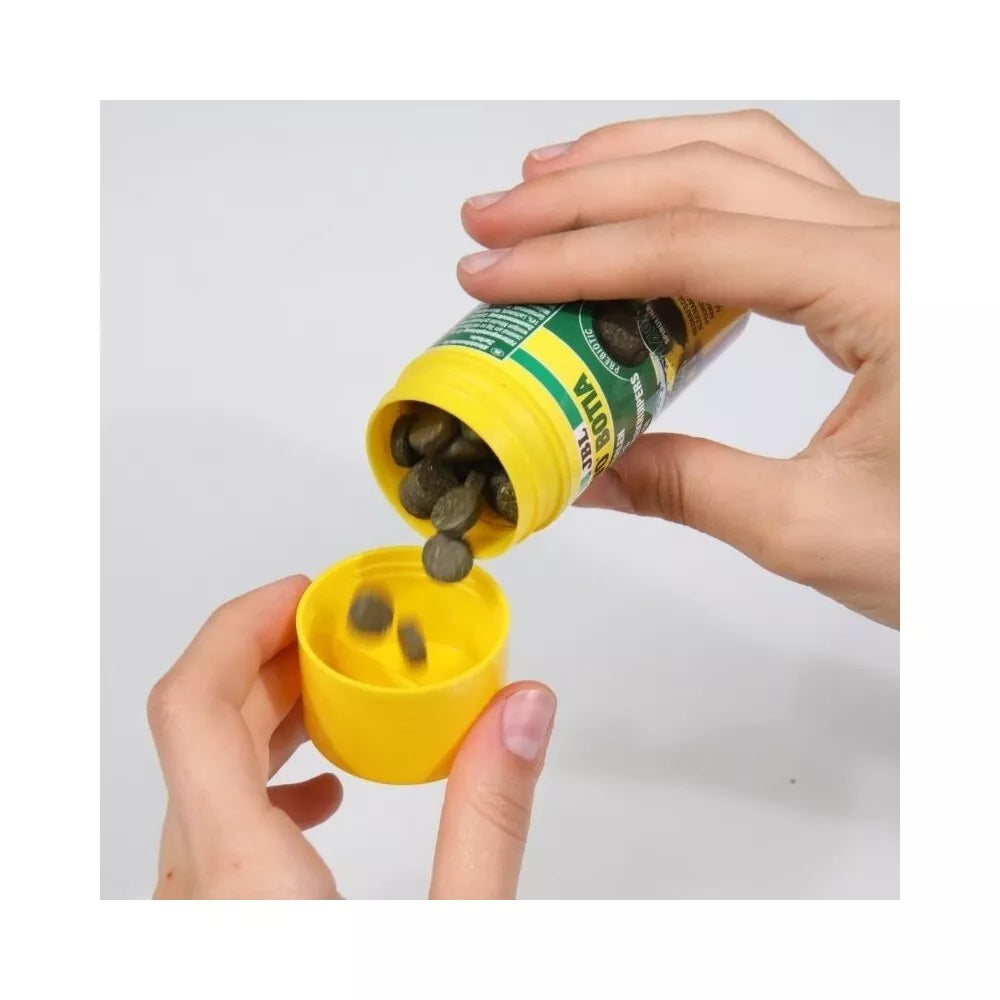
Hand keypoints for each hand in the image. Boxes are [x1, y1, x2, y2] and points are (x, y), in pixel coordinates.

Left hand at [147, 575, 555, 897]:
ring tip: (342, 690)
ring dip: (267, 711)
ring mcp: (196, 911)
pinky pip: (210, 820)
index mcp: (243, 880)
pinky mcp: (215, 923)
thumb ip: (489, 821)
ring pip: (201, 771)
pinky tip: (325, 787)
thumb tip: (520, 712)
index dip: (240, 625)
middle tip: (344, 628)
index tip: (303, 595)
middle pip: (201, 723)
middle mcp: (196, 892)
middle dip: (274, 656)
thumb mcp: (458, 936)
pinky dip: (260, 775)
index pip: (194, 705)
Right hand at [457, 109, 898, 627]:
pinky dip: (691, 186)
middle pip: (709, 168)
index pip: (694, 245)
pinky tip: (641, 213)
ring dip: (637, 163)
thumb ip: (690, 489)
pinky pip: (773, 192)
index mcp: (888, 290)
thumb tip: (592, 471)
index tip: (494, 274)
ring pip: (745, 157)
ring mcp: (892, 244)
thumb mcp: (817, 529)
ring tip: (549, 188)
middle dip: (586, 189)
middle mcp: (894, 241)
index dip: (577, 257)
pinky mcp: (883, 266)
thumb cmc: (975, 544)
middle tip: (497, 218)